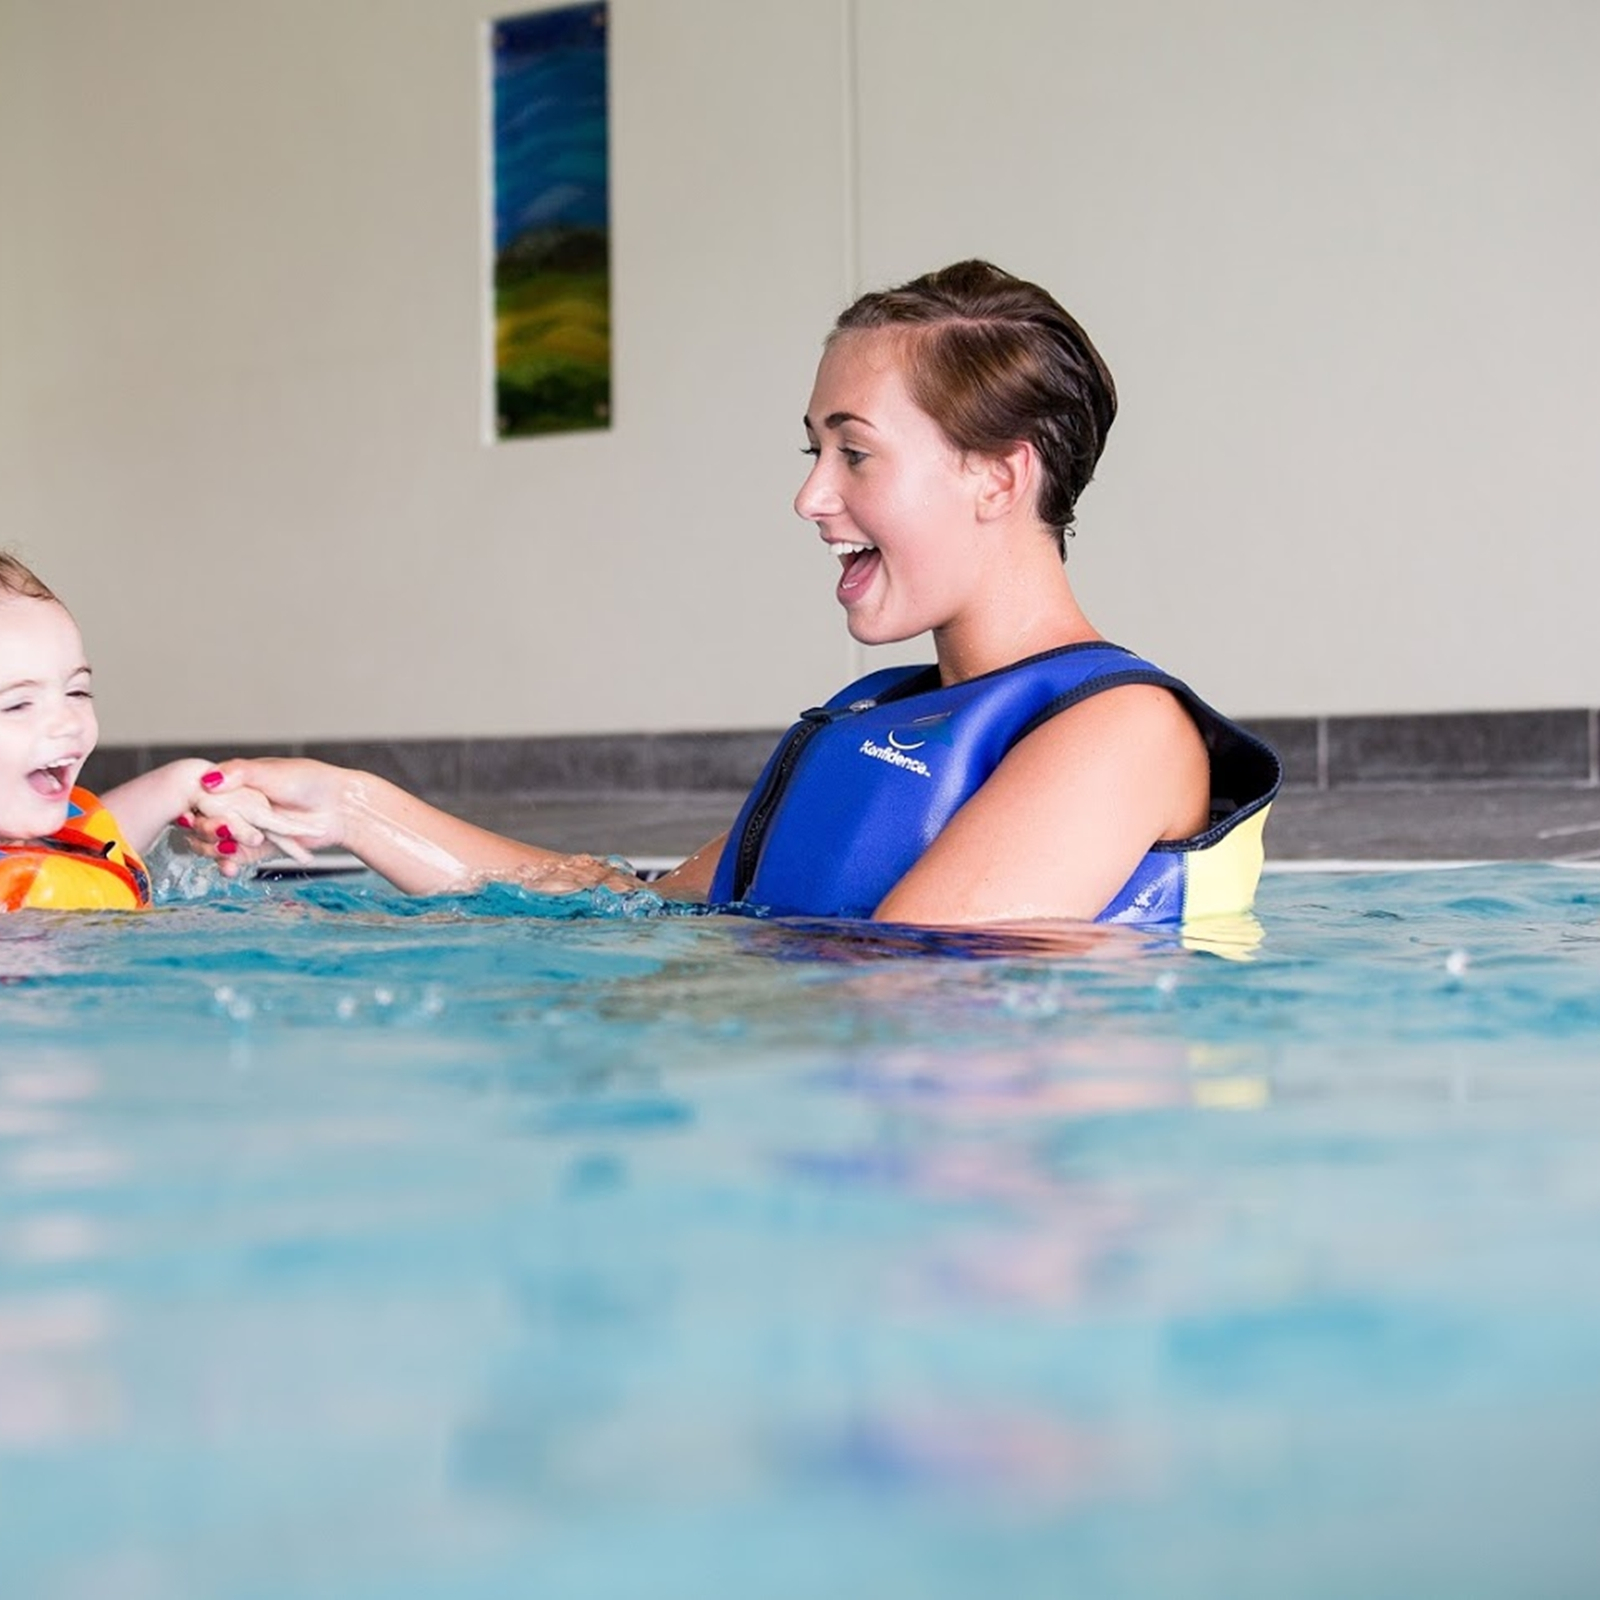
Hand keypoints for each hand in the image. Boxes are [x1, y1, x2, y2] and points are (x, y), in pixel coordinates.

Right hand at [190, 782, 321, 865]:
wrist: (339, 807)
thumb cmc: (308, 781)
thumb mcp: (270, 772)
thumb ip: (239, 773)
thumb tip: (206, 780)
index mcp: (235, 784)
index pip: (201, 797)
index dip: (195, 807)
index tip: (194, 813)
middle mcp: (236, 807)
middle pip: (203, 823)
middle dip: (207, 831)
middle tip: (222, 830)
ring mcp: (246, 828)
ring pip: (215, 844)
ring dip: (215, 849)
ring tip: (227, 849)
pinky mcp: (258, 848)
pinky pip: (235, 859)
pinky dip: (227, 865)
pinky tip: (228, 868)